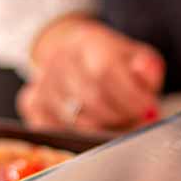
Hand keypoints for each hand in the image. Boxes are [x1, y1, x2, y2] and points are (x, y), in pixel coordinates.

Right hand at [17, 15, 164, 131]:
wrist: (72, 54)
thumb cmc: (109, 61)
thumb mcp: (135, 57)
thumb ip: (146, 67)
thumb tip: (145, 73)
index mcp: (87, 42)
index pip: (106, 70)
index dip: (131, 96)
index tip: (148, 108)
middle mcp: (59, 60)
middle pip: (91, 99)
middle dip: (121, 117)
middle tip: (136, 121)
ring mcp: (42, 83)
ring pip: (75, 122)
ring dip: (103, 130)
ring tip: (117, 124)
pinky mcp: (32, 104)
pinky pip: (54, 132)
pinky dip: (77, 138)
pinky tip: (93, 129)